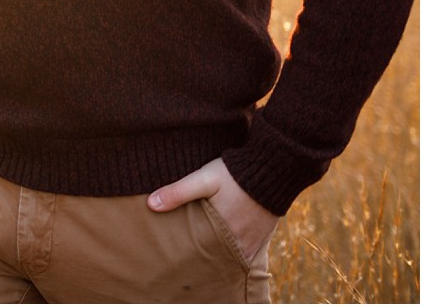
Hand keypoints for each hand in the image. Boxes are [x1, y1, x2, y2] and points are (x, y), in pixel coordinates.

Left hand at [147, 158, 277, 259]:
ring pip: (233, 254)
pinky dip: (236, 249)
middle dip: (205, 256)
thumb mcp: (204, 179)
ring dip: (220, 253)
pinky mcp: (264, 234)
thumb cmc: (235, 173)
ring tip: (205, 252)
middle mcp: (242, 241)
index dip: (191, 255)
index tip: (177, 256)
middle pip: (218, 256)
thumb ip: (178, 192)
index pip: (203, 253)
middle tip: (188, 257)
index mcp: (225, 231)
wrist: (274, 167)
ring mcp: (255, 240)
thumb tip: (151, 204)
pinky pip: (247, 249)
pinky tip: (224, 244)